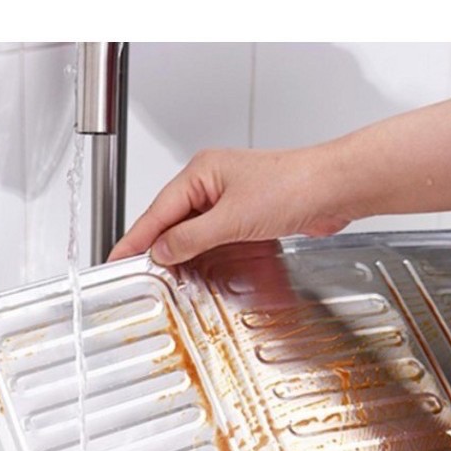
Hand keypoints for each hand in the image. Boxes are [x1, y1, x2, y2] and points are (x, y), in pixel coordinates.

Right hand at [108, 146, 352, 265]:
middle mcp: (212, 184)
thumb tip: (162, 250)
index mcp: (201, 173)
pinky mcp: (247, 215)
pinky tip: (202, 269)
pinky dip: (208, 255)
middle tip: (138, 273)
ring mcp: (230, 200)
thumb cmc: (293, 185)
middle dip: (158, 249)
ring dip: (184, 254)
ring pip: (195, 232)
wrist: (334, 188)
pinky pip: (217, 238)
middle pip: (173, 222)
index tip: (116, 259)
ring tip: (167, 276)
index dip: (134, 239)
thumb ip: (191, 237)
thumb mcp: (232, 218)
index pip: (156, 212)